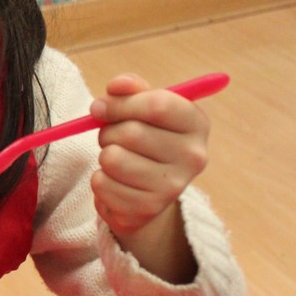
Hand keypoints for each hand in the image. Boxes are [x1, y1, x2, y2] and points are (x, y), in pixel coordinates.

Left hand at [89, 73, 209, 282]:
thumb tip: (117, 86)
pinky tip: (115, 181)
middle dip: (108, 131)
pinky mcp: (148, 208)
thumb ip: (131, 90)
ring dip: (103, 155)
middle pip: (131, 133)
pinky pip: (102, 184)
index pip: (158, 104)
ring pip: (112, 158)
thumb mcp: (144, 109)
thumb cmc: (145, 139)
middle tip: (110, 136)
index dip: (121, 103)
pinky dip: (99, 180)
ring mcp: (173, 186)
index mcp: (197, 123)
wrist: (148, 191)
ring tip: (116, 158)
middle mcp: (194, 156)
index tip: (101, 107)